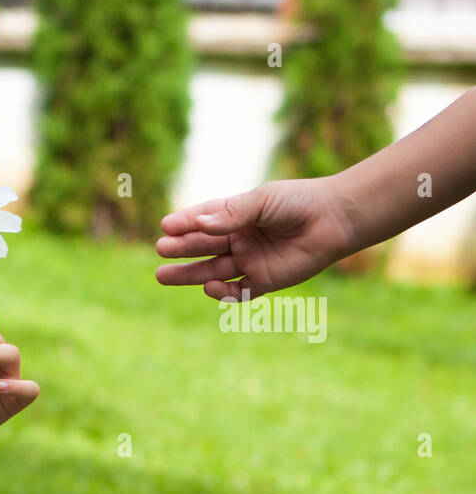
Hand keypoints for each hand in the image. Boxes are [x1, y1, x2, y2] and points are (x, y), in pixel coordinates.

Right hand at [155, 177, 356, 300]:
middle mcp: (240, 240)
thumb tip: (198, 225)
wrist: (334, 220)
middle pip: (203, 247)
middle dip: (180, 249)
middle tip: (160, 250)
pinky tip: (208, 287)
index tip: (165, 226)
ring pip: (212, 271)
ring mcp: (250, 261)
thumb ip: (230, 214)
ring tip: (162, 275)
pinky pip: (236, 291)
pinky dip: (221, 293)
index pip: (204, 221)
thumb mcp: (261, 201)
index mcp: (237, 216)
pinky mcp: (263, 281)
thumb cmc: (298, 202)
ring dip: (188, 274)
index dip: (184, 223)